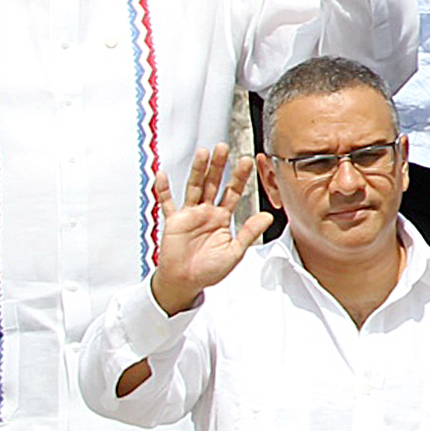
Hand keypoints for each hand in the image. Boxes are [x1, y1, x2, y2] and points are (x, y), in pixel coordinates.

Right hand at [149, 143, 272, 315]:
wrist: (186, 283)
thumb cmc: (209, 270)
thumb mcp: (235, 252)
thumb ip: (249, 233)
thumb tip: (267, 217)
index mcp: (222, 218)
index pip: (233, 192)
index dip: (240, 177)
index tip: (248, 160)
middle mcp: (207, 212)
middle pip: (214, 183)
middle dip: (219, 166)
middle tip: (225, 147)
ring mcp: (189, 215)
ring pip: (195, 187)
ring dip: (199, 170)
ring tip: (204, 152)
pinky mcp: (173, 222)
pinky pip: (167, 203)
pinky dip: (163, 190)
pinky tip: (162, 174)